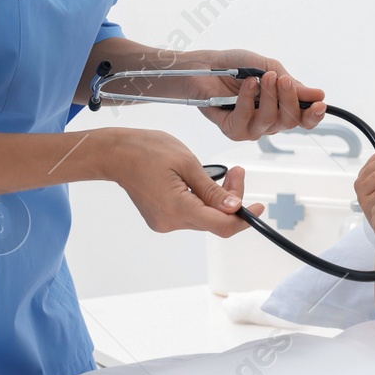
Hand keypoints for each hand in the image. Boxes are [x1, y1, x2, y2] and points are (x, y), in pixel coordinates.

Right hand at [103, 128, 264, 236]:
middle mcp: (170, 221)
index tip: (259, 207)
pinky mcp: (161, 218)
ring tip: (226, 173)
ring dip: (218, 199)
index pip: (221, 225)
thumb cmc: (146, 149)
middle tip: (239, 172)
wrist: (115, 153)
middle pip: (214, 221)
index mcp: (177, 207)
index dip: (245, 219)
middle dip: (232, 200)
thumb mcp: (187, 163)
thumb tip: (235, 207)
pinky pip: (191, 214)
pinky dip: (202, 201)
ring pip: (204, 218)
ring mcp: (164, 222)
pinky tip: (203, 182)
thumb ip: (212, 189)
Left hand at [189, 49, 326, 141]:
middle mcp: (268, 121)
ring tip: (263, 77)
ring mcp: (251, 128)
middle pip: (289, 121)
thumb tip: (317, 95)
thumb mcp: (268, 67)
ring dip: (268, 97)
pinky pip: (244, 120)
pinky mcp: (232, 130)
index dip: (313, 115)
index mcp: (281, 107)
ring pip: (268, 121)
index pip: (303, 119)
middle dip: (289, 99)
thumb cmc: (236, 66)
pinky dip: (247, 100)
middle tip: (283, 80)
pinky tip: (248, 85)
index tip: (319, 104)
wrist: (206, 65)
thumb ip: (291, 84)